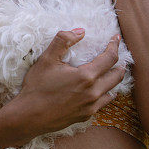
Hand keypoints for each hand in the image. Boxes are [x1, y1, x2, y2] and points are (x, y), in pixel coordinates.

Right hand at [4, 29, 124, 138]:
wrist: (28, 117)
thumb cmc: (37, 87)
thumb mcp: (47, 59)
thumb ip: (63, 40)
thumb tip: (80, 31)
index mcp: (86, 76)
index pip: (110, 58)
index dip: (115, 46)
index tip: (116, 38)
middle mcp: (93, 92)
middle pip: (117, 76)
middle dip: (120, 64)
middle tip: (117, 56)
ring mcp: (91, 107)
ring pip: (112, 91)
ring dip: (114, 80)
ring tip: (111, 72)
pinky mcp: (86, 116)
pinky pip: (102, 103)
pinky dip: (105, 93)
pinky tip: (100, 91)